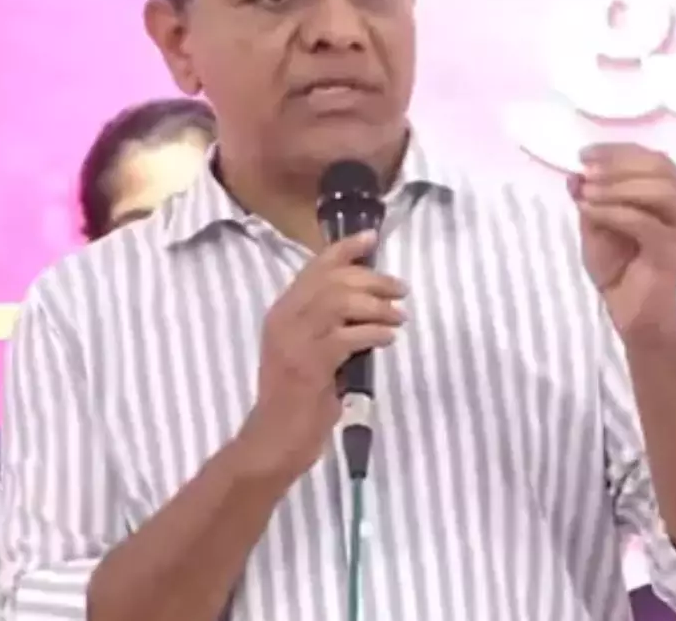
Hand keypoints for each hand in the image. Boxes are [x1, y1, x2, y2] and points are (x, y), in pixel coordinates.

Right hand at [237, 230, 406, 482]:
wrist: (275, 438)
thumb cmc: (298, 397)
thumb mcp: (310, 350)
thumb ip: (327, 324)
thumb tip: (367, 300)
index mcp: (282, 312)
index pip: (313, 267)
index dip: (344, 249)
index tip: (371, 238)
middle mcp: (284, 319)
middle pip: (332, 280)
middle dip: (372, 279)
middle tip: (400, 289)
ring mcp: (294, 342)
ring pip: (340, 302)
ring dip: (377, 305)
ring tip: (399, 317)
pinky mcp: (309, 365)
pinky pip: (347, 337)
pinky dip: (373, 332)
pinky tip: (388, 337)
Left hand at [569, 143, 675, 336]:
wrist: (630, 310)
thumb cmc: (618, 263)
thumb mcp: (596, 221)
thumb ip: (591, 195)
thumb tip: (575, 173)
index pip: (652, 157)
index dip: (617, 151)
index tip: (584, 154)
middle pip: (660, 167)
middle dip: (618, 165)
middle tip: (585, 172)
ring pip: (660, 190)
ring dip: (617, 186)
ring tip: (586, 192)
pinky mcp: (675, 252)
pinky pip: (644, 222)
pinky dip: (613, 211)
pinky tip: (588, 211)